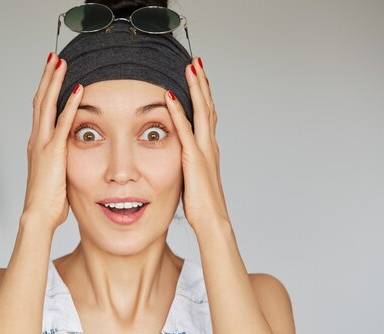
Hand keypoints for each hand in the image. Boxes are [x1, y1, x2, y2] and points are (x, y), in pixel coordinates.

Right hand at [22, 53, 83, 230]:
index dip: (46, 90)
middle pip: (40, 100)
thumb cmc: (47, 202)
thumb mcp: (54, 176)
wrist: (38, 215)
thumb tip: (68, 160)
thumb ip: (60, 162)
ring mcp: (43, 144)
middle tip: (54, 57)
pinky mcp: (54, 152)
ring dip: (54, 82)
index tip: (52, 74)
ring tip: (60, 63)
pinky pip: (63, 123)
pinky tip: (79, 89)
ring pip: (46, 104)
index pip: (41, 111)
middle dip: (47, 77)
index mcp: (37, 145)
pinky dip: (70, 104)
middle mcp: (37, 139)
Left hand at [164, 57, 229, 232]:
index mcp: (208, 150)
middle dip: (202, 83)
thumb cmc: (203, 205)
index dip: (203, 94)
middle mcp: (209, 145)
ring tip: (190, 67)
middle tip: (196, 61)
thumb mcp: (194, 179)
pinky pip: (184, 130)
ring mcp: (204, 151)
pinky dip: (177, 111)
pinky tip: (169, 95)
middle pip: (208, 106)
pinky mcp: (194, 159)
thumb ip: (189, 165)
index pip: (207, 115)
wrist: (214, 221)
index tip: (198, 76)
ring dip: (195, 88)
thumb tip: (181, 159)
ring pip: (201, 112)